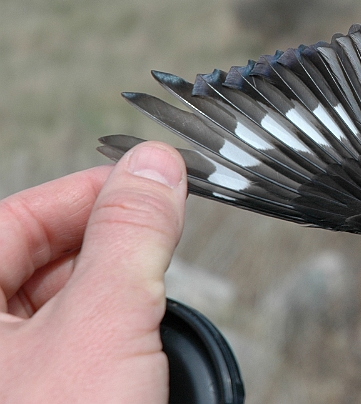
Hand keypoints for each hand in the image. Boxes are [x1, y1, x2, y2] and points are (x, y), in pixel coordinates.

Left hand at [0, 141, 186, 402]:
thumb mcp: (104, 322)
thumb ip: (131, 234)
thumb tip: (154, 166)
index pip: (19, 217)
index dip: (92, 193)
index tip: (150, 183)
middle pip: (38, 260)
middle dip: (108, 247)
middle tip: (159, 240)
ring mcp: (4, 376)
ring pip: (57, 308)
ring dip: (112, 294)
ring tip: (148, 304)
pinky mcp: (31, 401)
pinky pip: (66, 350)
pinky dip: (107, 337)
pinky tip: (136, 348)